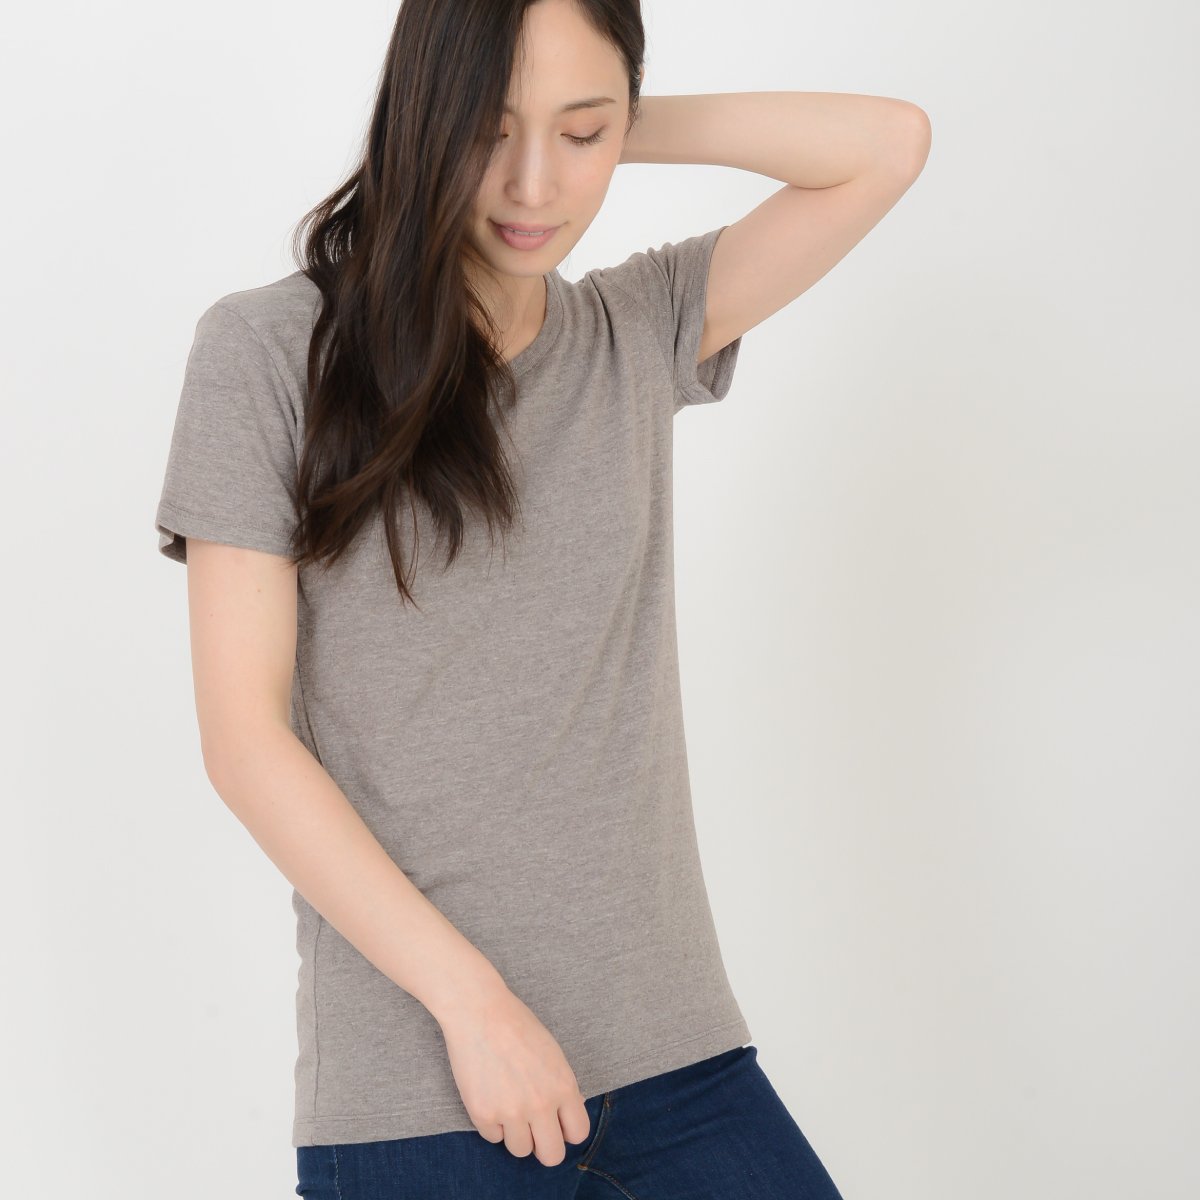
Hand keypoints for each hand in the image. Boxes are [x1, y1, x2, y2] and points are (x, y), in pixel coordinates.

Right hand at [438, 982, 591, 1165]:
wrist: (480, 1012)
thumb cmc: (517, 1026)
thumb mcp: (553, 1054)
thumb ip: (562, 1087)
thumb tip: (568, 1116)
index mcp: (563, 1087)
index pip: (578, 1133)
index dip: (566, 1131)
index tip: (556, 1124)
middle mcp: (541, 1104)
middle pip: (552, 1156)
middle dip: (544, 1147)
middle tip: (533, 1131)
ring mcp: (511, 1112)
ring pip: (520, 1150)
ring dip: (515, 1134)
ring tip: (507, 1106)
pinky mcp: (483, 1114)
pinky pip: (493, 1137)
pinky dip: (492, 1123)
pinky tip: (489, 1096)